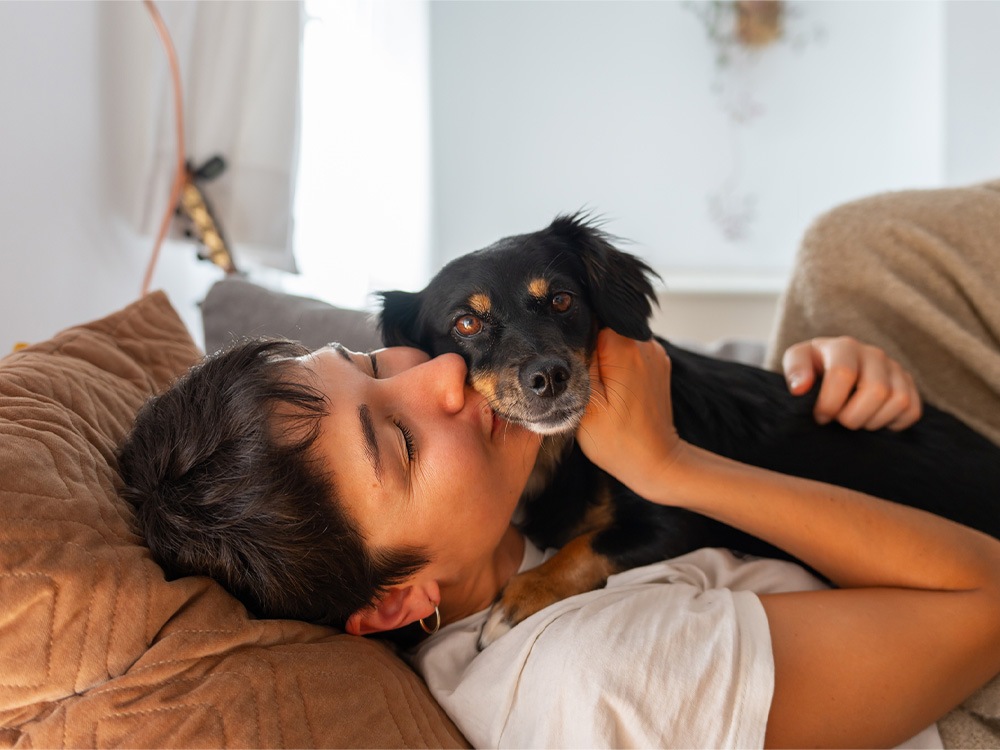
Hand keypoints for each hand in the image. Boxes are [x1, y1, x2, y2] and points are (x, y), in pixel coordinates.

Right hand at [577, 329, 682, 500]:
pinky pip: (630, 352)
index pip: (593, 317)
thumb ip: (578, 362)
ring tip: (598, 384)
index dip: (575, 332)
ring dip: (605, 355)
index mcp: (625, 349)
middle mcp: (645, 344)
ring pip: (617, 338)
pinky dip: (618, 364)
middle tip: (583, 376)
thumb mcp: (585, 403)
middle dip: (590, 344)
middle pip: (606, 326)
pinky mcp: (657, 365)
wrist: (656, 463)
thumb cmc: (618, 441)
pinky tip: (612, 387)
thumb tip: (570, 335)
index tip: (570, 356)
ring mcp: (655, 354)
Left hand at [782, 336, 921, 430]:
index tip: (820, 416)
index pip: (844, 374)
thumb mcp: (797, 360)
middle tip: (839, 421)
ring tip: (855, 419)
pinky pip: (912, 410)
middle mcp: (874, 354)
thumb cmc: (814, 367)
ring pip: (898, 400)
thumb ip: (795, 370)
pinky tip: (873, 419)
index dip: (830, 403)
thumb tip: (800, 388)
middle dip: (853, 416)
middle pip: (876, 390)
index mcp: (844, 346)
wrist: (833, 367)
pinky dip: (893, 423)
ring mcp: (895, 368)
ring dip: (873, 421)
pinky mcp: (909, 384)